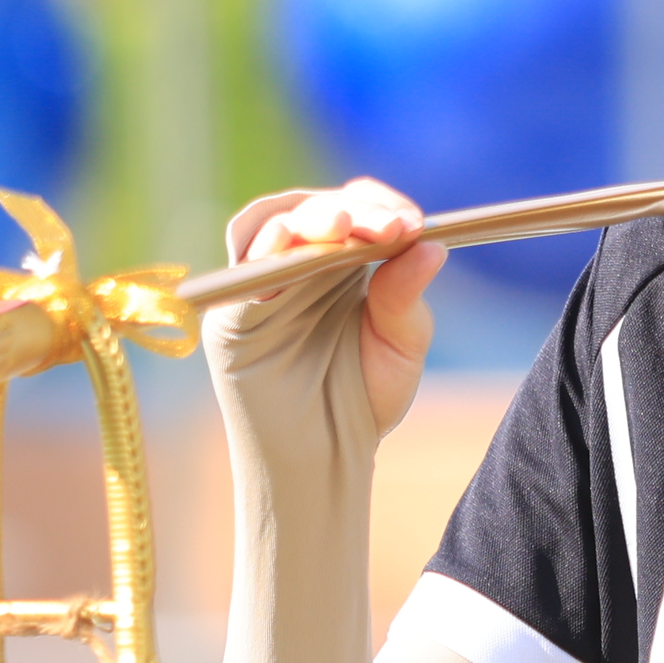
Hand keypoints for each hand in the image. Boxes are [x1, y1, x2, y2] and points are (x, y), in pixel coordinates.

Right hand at [216, 179, 445, 435]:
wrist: (330, 459)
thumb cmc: (364, 398)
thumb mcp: (401, 344)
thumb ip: (405, 296)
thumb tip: (431, 246)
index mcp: (335, 262)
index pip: (348, 207)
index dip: (376, 203)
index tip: (414, 222)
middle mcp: (293, 266)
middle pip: (305, 208)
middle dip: (348, 208)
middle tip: (389, 227)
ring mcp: (259, 290)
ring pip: (265, 225)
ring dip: (304, 218)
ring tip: (342, 227)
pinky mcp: (232, 322)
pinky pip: (241, 277)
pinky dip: (267, 255)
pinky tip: (302, 252)